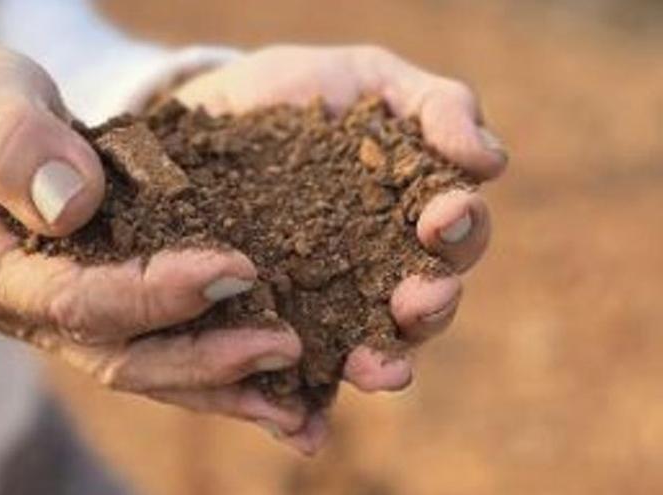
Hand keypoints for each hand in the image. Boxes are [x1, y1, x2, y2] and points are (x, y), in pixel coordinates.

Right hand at [0, 44, 307, 443]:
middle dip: (206, 357)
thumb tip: (73, 203)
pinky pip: (161, 349)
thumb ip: (14, 144)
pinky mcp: (103, 310)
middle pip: (120, 357)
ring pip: (147, 371)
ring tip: (298, 407)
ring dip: (222, 387)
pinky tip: (278, 393)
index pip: (75, 300)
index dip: (154, 294)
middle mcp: (24, 313)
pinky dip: (217, 372)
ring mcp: (64, 320)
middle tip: (286, 346)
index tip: (235, 270)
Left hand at [176, 45, 507, 452]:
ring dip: (383, 364)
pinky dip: (305, 407)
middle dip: (429, 308)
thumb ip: (436, 107)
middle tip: (416, 303)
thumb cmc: (303, 94)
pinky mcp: (268, 327)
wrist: (211, 116)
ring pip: (371, 350)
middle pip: (423, 308)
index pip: (456, 236)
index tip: (444, 217)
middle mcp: (379, 272)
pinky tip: (304, 427)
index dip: (459, 229)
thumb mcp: (369, 79)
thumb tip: (491, 162)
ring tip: (375, 371)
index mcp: (413, 217)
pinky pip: (292, 376)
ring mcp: (326, 305)